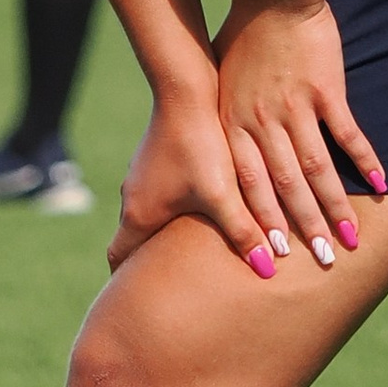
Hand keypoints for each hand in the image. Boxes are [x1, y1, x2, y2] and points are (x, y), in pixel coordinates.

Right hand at [107, 80, 283, 277]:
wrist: (185, 88)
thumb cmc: (200, 144)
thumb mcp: (222, 195)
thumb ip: (242, 233)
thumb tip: (267, 270)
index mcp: (140, 214)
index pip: (120, 260)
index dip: (127, 282)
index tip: (138, 298)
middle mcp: (134, 196)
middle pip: (133, 241)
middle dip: (149, 262)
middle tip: (170, 282)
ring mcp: (143, 174)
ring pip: (148, 214)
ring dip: (164, 232)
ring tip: (191, 248)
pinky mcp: (158, 156)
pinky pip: (160, 191)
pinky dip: (173, 207)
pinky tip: (201, 205)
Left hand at [213, 1, 381, 274]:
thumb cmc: (243, 38)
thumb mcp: (221, 83)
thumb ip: (226, 121)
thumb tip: (220, 152)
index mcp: (235, 125)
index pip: (249, 185)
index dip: (264, 223)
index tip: (276, 258)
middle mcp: (263, 122)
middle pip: (286, 186)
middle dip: (305, 229)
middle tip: (324, 263)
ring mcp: (296, 107)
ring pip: (318, 168)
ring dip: (336, 207)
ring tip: (352, 239)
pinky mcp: (326, 89)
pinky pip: (347, 133)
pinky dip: (364, 160)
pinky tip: (380, 186)